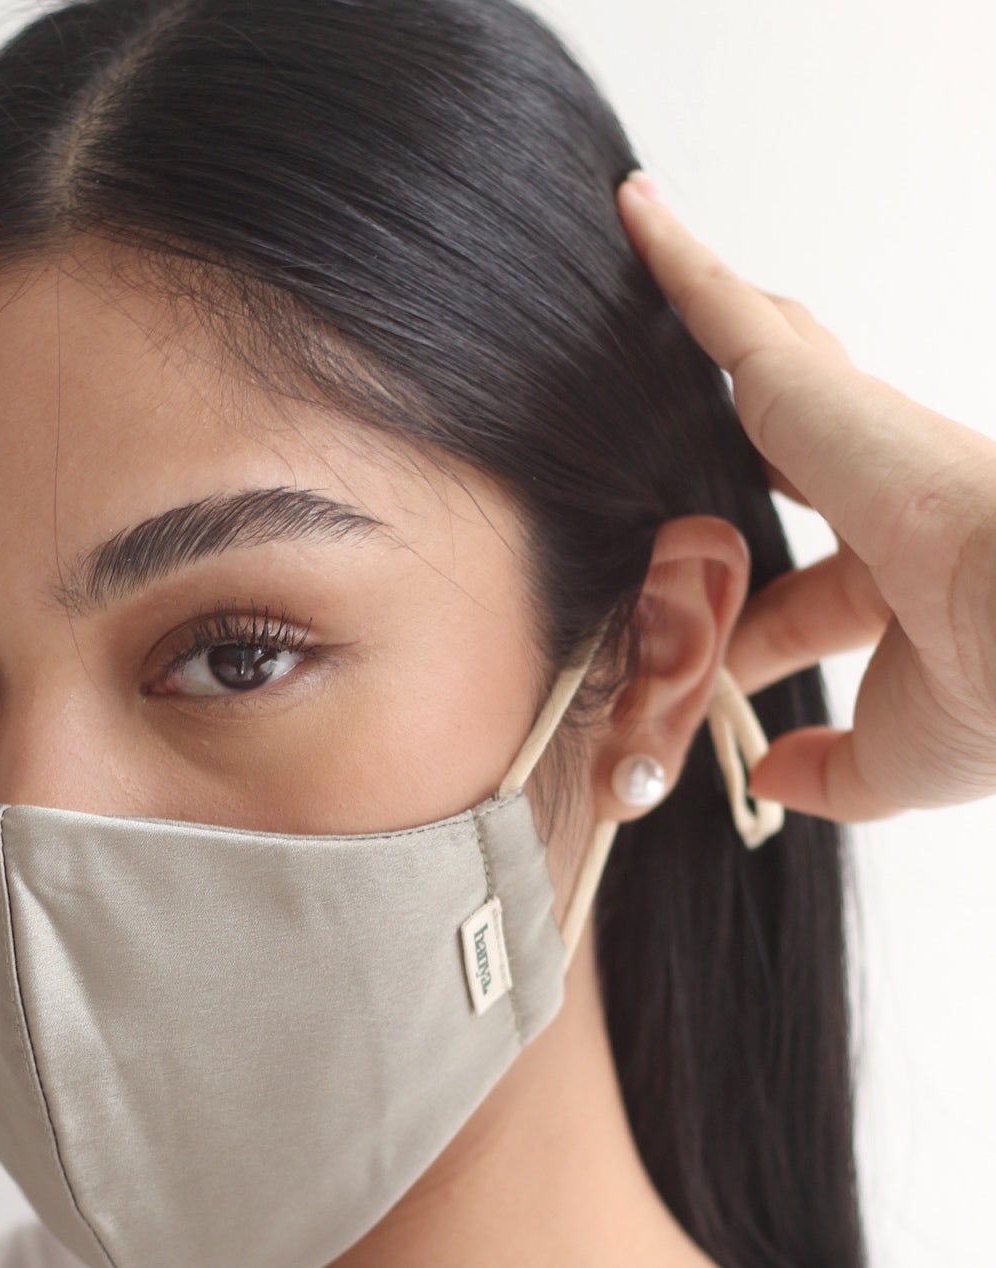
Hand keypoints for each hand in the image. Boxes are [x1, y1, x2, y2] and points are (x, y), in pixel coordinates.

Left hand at [617, 171, 995, 822]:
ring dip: (712, 321)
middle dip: (728, 454)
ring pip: (770, 362)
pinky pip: (726, 310)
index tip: (687, 674)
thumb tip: (768, 779)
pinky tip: (631, 214)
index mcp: (909, 579)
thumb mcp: (898, 762)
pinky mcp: (810, 387)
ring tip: (639, 263)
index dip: (736, 632)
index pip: (801, 599)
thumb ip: (832, 771)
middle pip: (787, 457)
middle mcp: (882, 495)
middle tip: (649, 443)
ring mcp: (850, 434)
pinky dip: (677, 261)